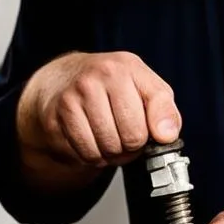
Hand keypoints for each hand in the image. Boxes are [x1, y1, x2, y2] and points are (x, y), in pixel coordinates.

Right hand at [19, 51, 180, 168]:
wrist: (63, 80)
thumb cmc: (111, 87)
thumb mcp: (144, 88)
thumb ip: (164, 109)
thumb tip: (167, 134)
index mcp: (126, 67)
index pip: (156, 108)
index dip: (159, 130)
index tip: (157, 135)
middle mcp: (99, 77)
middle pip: (131, 137)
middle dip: (132, 146)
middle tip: (126, 137)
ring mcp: (74, 96)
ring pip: (107, 149)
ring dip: (111, 154)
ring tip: (109, 139)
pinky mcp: (56, 117)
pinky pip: (86, 154)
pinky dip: (92, 156)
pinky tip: (91, 140)